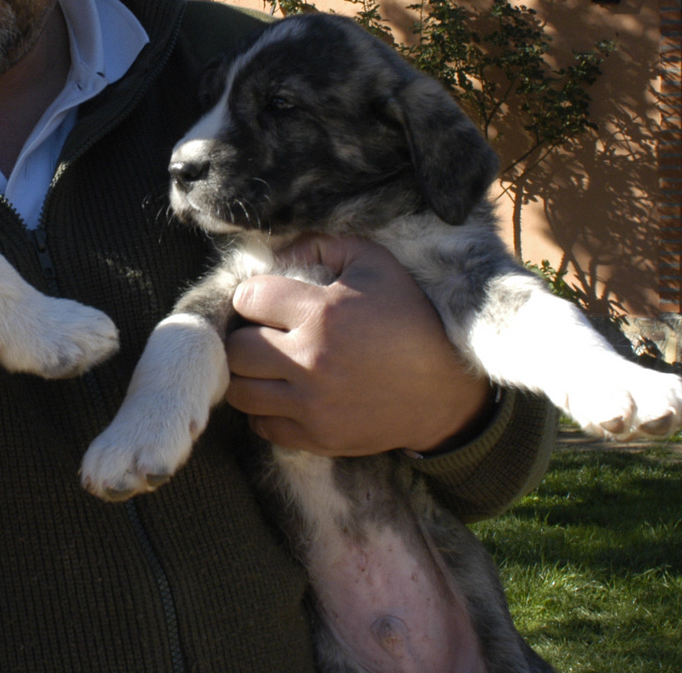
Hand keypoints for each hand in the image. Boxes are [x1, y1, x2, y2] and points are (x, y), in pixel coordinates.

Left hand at [224, 234, 492, 456]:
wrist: (446, 390)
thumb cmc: (410, 318)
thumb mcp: (375, 263)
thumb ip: (324, 245)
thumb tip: (282, 252)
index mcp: (322, 313)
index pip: (247, 299)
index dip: (252, 296)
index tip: (266, 301)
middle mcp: (311, 360)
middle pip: (235, 349)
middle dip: (243, 336)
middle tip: (261, 334)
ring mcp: (312, 404)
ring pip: (239, 391)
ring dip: (247, 375)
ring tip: (266, 365)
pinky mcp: (318, 436)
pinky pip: (262, 427)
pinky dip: (264, 412)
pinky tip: (282, 395)